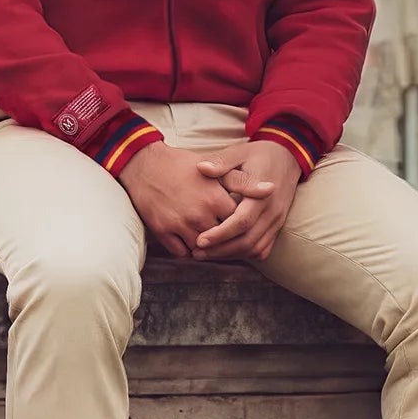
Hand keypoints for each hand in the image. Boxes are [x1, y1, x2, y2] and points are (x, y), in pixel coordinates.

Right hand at [119, 143, 241, 259]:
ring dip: (207, 247)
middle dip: (225, 239)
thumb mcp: (216, 170)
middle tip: (226, 235)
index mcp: (215, 199)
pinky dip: (188, 250)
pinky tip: (191, 240)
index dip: (240, 224)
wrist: (145, 165)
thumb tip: (272, 190)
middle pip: (222, 239)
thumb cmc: (184, 166)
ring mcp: (179, 224)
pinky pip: (181, 253)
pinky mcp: (162, 231)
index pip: (238, 224)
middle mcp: (198, 214)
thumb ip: (245, 183)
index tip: (238, 221)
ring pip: (203, 250)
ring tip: (210, 239)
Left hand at [190, 139, 300, 261]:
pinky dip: (244, 254)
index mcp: (263, 193)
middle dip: (221, 250)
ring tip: (207, 254)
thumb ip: (221, 161)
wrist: (288, 157)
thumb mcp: (239, 152)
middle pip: (247, 241)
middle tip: (197, 252)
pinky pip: (263, 248)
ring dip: (231, 254)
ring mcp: (277, 220)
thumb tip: (202, 168)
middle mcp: (272, 211)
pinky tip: (227, 252)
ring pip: (255, 248)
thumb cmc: (260, 154)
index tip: (200, 240)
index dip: (221, 234)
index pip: (242, 222)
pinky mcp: (277, 226)